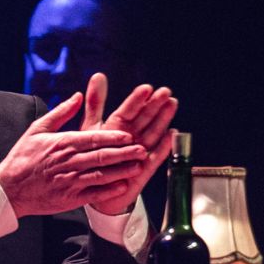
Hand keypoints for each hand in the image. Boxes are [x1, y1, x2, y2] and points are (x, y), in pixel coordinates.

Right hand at [0, 92, 148, 218]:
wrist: (9, 189)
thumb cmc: (22, 159)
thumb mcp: (37, 129)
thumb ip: (60, 112)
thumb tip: (78, 95)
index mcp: (62, 144)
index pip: (93, 138)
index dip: (113, 137)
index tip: (128, 135)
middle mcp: (68, 163)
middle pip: (102, 157)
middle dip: (124, 153)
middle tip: (141, 149)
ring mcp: (70, 182)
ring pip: (101, 175)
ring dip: (121, 171)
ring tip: (138, 166)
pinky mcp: (69, 199)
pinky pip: (94, 194)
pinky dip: (109, 190)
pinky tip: (123, 186)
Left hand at [81, 73, 177, 214]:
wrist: (93, 188)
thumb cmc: (92, 156)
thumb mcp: (90, 128)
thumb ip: (96, 104)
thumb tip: (98, 75)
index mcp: (117, 127)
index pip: (128, 110)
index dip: (137, 100)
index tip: (146, 88)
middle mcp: (130, 137)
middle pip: (144, 119)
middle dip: (155, 105)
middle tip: (165, 92)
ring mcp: (138, 152)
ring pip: (152, 133)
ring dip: (162, 119)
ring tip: (172, 105)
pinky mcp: (143, 169)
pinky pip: (155, 157)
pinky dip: (163, 147)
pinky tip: (172, 135)